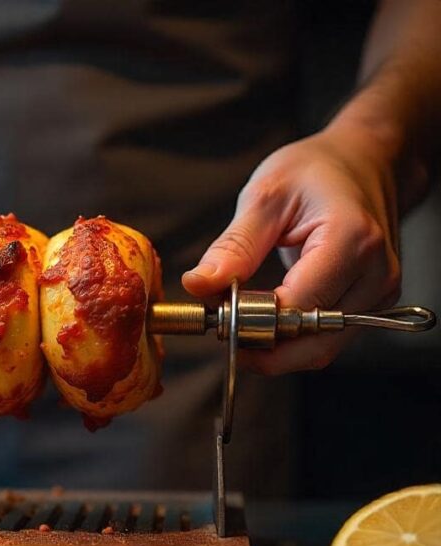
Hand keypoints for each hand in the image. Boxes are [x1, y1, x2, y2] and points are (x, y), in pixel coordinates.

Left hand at [182, 127, 401, 373]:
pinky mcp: (373, 305)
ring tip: (240, 319)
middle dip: (260, 345)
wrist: (364, 162)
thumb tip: (198, 286)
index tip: (215, 310)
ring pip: (319, 350)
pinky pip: (327, 339)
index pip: (295, 309)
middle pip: (311, 343)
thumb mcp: (265, 196)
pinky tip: (265, 318)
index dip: (250, 320)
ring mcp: (379, 294)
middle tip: (221, 326)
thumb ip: (234, 246)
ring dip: (274, 347)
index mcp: (351, 241)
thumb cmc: (316, 171)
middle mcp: (374, 274)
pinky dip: (292, 339)